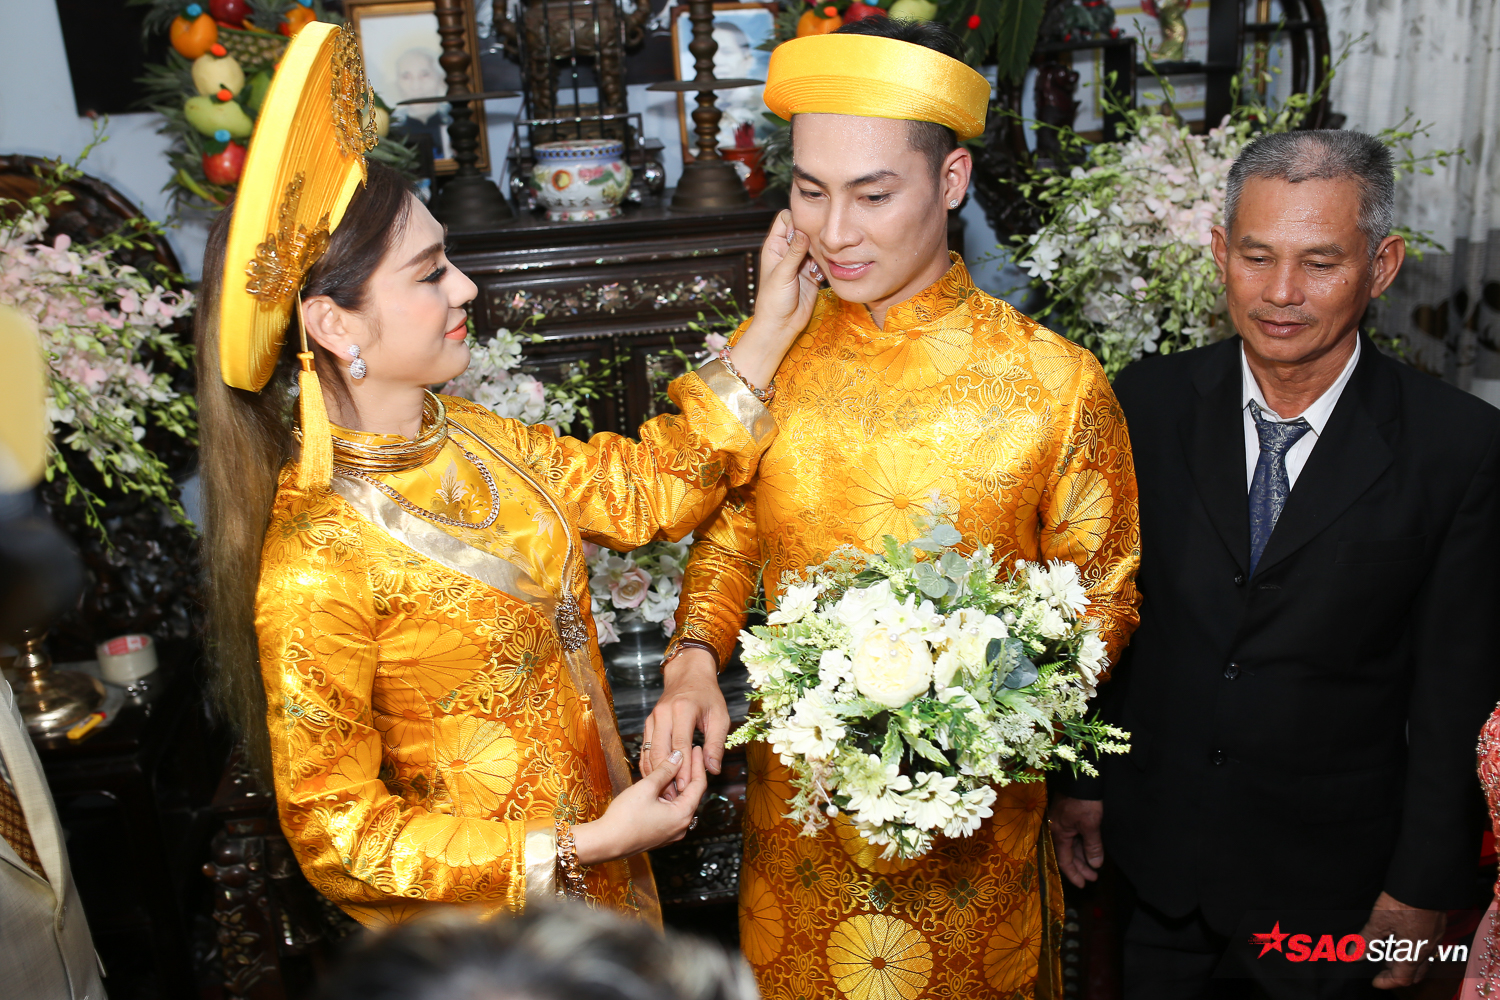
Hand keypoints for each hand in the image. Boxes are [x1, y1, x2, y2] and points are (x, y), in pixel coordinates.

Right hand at [572, 747, 706, 864]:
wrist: (605, 843)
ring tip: (672, 766)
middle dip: (687, 774)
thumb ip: (665, 770)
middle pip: (691, 795)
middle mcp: (680, 827)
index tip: (696, 748)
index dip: (698, 764)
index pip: (699, 785)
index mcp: (682, 816)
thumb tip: (678, 757)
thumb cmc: (624, 818)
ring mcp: (670, 833)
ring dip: (676, 785)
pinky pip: (670, 812)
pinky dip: (668, 797)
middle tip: (685, 754)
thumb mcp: (646, 788)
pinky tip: (660, 786)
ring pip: (679, 803)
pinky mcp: (659, 835)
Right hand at [641, 647, 728, 792]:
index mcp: (683, 710)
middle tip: (675, 796)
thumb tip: (713, 770)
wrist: (688, 675)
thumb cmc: (708, 696)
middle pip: (660, 750)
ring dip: (656, 773)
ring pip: (649, 751)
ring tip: (667, 792)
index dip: (683, 768)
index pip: (680, 745)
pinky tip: (657, 779)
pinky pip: (645, 748)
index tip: (686, 787)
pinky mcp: (648, 723)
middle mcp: (663, 713)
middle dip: (667, 775)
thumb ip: (716, 744)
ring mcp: (652, 718)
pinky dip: (649, 765)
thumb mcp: (719, 717)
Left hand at [729, 209, 820, 390]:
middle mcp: (788, 251)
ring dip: (823, 246)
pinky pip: (823, 260)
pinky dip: (828, 260)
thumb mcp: (782, 274)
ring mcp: (801, 262)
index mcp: (775, 247)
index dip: (797, 218)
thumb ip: (794, 252)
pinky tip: (831, 263)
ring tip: (830, 249)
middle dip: (815, 230)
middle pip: (803, 229)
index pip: (785, 219)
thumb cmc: (773, 301)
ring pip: (815, 244)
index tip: (809, 222)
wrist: (781, 326)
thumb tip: (803, 230)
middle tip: (826, 234)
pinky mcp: (813, 273)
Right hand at [1049, 796, 1104, 887]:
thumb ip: (1092, 846)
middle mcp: (1057, 830)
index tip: (1083, 885)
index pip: (1064, 860)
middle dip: (1081, 867)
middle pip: (1068, 854)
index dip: (1073, 874)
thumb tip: (1095, 864)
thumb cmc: (1083, 802)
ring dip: (1083, 857)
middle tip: (1094, 878)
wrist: (1080, 779)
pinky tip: (1092, 850)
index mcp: (1059, 834)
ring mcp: (1062, 823)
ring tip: (1095, 866)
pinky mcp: (1068, 817)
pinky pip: (1074, 837)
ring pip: (1072, 846)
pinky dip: (1083, 845)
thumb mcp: (1090, 825)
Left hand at [1358, 891, 1445, 988]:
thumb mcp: (1379, 921)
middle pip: (1415, 972)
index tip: (1375, 981)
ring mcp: (1435, 937)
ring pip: (1422, 959)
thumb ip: (1366, 941)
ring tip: (1387, 953)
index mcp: (1414, 952)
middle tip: (1380, 969)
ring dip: (1405, 961)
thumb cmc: (1403, 901)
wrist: (1425, 881)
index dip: (1387, 982)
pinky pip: (1426, 946)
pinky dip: (1413, 949)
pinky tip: (1401, 937)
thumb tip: (1352, 956)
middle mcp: (1428, 949)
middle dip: (1398, 973)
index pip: (1402, 978)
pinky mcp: (1437, 926)